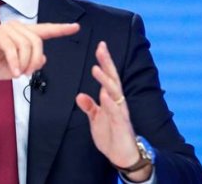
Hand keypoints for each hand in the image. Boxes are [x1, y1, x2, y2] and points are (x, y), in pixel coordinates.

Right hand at [0, 21, 79, 89]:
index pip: (46, 29)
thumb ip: (32, 62)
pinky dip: (15, 63)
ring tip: (20, 74)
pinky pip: (12, 49)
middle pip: (37, 41)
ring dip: (25, 63)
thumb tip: (43, 58)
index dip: (61, 29)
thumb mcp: (19, 68)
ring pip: (26, 45)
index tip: (76, 27)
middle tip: (28, 74)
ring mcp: (6, 29)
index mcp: (24, 34)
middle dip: (35, 60)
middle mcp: (16, 27)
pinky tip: (15, 72)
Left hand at [75, 41, 151, 181]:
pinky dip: (110, 103)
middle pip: (113, 79)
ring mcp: (120, 113)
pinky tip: (104, 95)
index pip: (108, 77)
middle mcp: (117, 102)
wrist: (122, 155)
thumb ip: (89, 106)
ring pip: (114, 93)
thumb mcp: (95, 119)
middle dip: (107, 63)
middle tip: (101, 47)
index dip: (104, 62)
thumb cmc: (111, 135)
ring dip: (105, 80)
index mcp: (111, 99)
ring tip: (96, 68)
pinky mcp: (121, 125)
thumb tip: (79, 95)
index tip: (100, 47)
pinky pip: (116, 112)